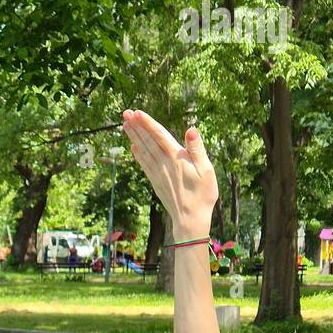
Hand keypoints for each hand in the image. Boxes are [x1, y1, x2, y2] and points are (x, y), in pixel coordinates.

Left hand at [121, 109, 218, 240]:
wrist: (190, 220)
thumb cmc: (202, 195)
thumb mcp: (206, 170)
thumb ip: (197, 149)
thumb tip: (191, 129)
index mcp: (176, 158)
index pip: (159, 136)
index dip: (147, 123)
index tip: (137, 112)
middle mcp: (163, 164)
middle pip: (147, 141)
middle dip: (136, 126)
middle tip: (125, 113)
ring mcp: (158, 174)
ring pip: (143, 151)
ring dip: (134, 137)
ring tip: (125, 125)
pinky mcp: (156, 182)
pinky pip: (144, 165)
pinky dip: (137, 155)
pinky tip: (132, 148)